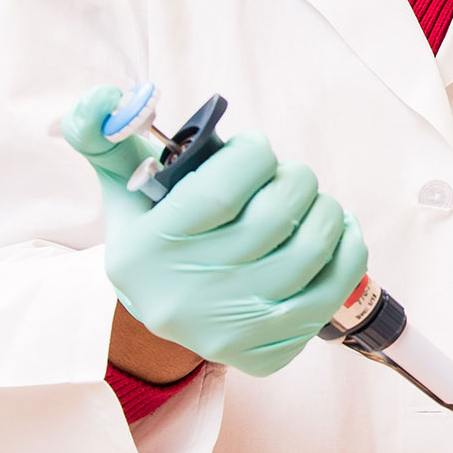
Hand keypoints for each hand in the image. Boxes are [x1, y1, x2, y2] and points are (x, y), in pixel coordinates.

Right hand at [63, 86, 367, 376]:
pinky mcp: (266, 352)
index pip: (221, 190)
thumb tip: (103, 100)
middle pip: (275, 218)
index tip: (255, 148)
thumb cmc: (156, 234)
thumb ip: (105, 136)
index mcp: (144, 252)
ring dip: (326, 210)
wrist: (166, 313)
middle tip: (290, 175)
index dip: (254, 155)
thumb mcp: (124, 188)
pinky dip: (349, 250)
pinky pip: (333, 292)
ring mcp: (228, 329)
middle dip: (296, 179)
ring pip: (310, 251)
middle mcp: (184, 296)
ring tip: (313, 201)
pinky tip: (339, 231)